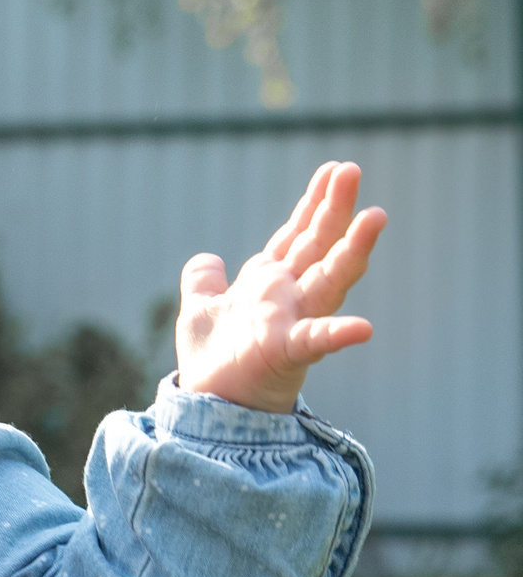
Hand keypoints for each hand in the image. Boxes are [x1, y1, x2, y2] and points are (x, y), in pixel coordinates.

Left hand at [177, 161, 385, 413]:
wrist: (210, 407)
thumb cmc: (213, 361)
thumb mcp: (200, 311)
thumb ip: (204, 282)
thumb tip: (206, 259)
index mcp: (269, 282)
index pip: (296, 235)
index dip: (312, 203)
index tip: (332, 169)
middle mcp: (288, 296)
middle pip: (317, 245)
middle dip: (334, 209)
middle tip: (350, 170)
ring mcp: (291, 322)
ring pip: (329, 280)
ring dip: (353, 251)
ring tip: (375, 217)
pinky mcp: (285, 352)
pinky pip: (316, 340)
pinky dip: (338, 334)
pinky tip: (363, 329)